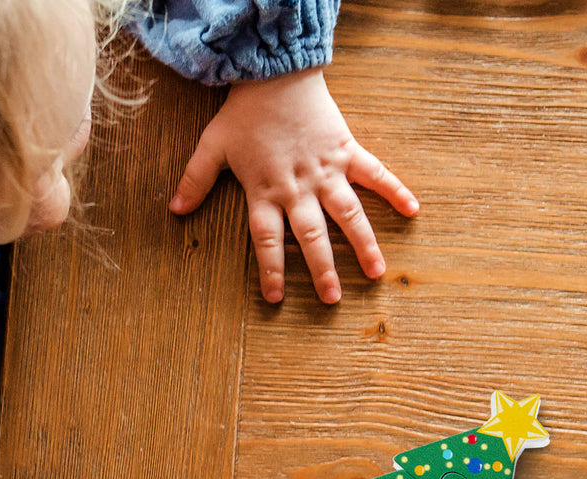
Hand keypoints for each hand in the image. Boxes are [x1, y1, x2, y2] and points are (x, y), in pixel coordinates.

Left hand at [169, 67, 418, 303]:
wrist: (274, 71)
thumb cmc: (243, 112)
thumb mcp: (212, 146)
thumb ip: (195, 180)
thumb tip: (174, 210)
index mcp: (265, 191)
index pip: (266, 240)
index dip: (271, 270)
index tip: (276, 298)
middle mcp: (297, 188)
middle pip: (310, 236)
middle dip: (322, 269)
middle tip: (332, 300)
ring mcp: (326, 171)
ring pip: (347, 213)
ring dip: (363, 243)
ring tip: (377, 272)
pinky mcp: (346, 151)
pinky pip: (374, 173)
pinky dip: (394, 189)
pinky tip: (412, 210)